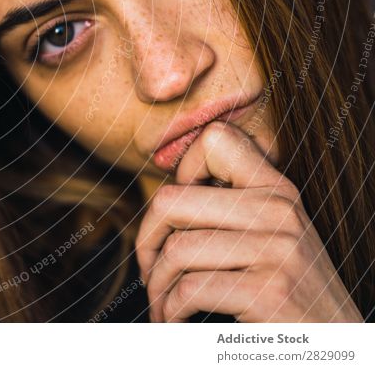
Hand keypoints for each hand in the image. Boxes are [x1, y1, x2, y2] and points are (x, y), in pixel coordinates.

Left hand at [135, 121, 363, 321]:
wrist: (338, 346)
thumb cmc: (288, 293)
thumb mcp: (270, 236)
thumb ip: (229, 209)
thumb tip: (160, 201)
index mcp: (276, 189)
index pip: (214, 139)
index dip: (180, 172)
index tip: (177, 217)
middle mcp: (279, 210)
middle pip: (171, 200)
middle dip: (147, 240)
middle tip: (150, 270)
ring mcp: (278, 249)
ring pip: (176, 250)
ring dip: (157, 286)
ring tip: (162, 304)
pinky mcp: (270, 291)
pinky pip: (189, 290)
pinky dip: (170, 311)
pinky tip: (175, 321)